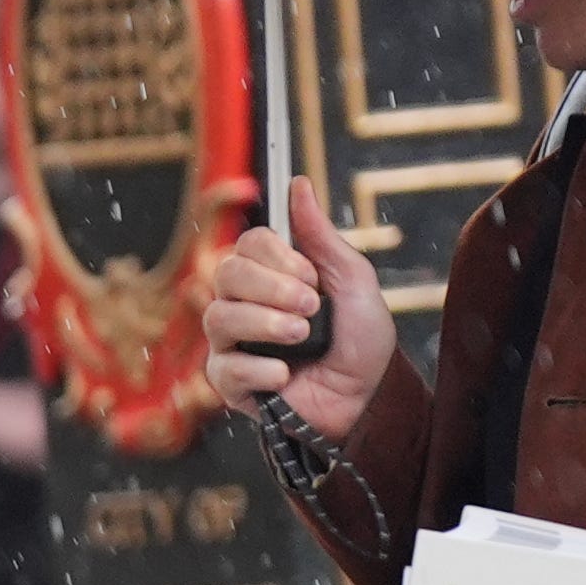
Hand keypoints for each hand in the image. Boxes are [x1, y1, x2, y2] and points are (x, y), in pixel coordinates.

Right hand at [201, 175, 391, 438]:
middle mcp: (243, 303)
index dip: (279, 257)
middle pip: (227, 273)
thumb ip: (321, 236)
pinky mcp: (229, 382)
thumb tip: (298, 184)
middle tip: (312, 307)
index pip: (248, 244)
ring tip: (302, 337)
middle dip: (274, 288)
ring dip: (267, 324)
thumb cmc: (360, 343)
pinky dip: (260, 368)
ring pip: (219, 316)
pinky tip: (286, 374)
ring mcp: (231, 343)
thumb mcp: (353, 280)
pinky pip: (224, 365)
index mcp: (270, 276)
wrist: (366, 400)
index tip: (312, 277)